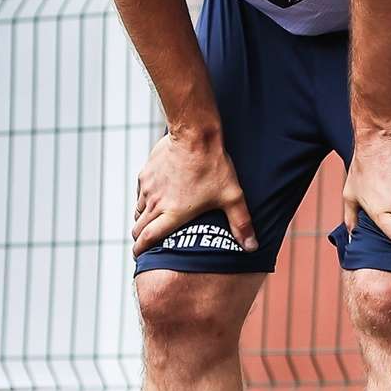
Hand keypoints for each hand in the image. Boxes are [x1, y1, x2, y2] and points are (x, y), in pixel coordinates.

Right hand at [132, 126, 256, 256]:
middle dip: (140, 238)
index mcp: (172, 214)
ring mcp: (148, 187)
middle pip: (138, 227)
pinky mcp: (146, 173)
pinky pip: (141, 192)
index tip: (138, 255)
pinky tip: (154, 197)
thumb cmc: (213, 166)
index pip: (148, 238)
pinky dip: (144, 199)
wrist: (194, 135)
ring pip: (138, 210)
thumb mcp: (231, 196)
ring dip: (142, 219)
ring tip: (151, 222)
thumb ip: (241, 223)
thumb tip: (251, 246)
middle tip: (145, 243)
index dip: (140, 250)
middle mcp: (156, 203)